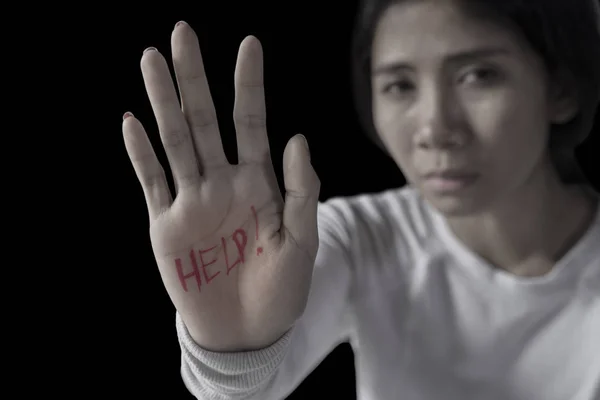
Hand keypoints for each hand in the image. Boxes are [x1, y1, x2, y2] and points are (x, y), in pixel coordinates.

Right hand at [122, 21, 320, 350]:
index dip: (250, 85)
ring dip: (162, 102)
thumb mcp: (303, 241)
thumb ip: (301, 192)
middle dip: (195, 78)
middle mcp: (222, 183)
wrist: (247, 330)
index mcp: (258, 183)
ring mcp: (192, 201)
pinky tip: (132, 121)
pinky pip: (152, 182)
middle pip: (206, 121)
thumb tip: (297, 137)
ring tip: (151, 60)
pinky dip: (141, 154)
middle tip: (183, 33)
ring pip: (175, 141)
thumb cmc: (281, 289)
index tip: (250, 44)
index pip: (252, 123)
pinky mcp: (167, 225)